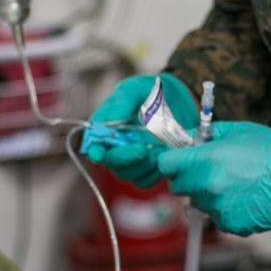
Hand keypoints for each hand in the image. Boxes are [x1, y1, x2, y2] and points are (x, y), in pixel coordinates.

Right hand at [81, 74, 197, 188]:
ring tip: (159, 149)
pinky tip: (164, 157)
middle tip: (142, 149)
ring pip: (128, 175)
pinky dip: (154, 173)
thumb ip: (122, 103)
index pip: (93, 145)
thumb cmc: (149, 93)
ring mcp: (131, 160)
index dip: (95, 152)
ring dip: (143, 165)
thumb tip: (110, 122)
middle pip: (111, 164)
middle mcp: (114, 147)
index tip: (100, 153)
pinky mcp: (147, 168)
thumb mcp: (134, 90)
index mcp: (105, 129)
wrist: (176, 100)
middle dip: (125, 158)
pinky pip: (145, 181)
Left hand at [157, 120, 270, 235]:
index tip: (177, 159)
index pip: (165, 165)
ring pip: (197, 203)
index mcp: (206, 161)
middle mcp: (208, 187)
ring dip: (207, 195)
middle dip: (186, 179)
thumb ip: (204, 135)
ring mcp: (219, 209)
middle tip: (206, 170)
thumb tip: (184, 138)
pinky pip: (217, 217)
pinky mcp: (231, 225)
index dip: (170, 161)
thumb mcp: (235, 131)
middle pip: (177, 188)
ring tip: (233, 183)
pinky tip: (244, 197)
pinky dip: (225, 209)